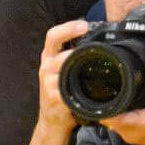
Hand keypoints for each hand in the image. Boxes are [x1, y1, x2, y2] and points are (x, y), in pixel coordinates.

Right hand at [36, 17, 88, 135]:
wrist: (53, 119)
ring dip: (74, 61)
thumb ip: (75, 57)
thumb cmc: (62, 91)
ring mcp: (48, 81)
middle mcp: (46, 66)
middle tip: (89, 38)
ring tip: (90, 61)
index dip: (67, 28)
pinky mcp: (53, 96)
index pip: (53, 36)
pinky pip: (65, 88)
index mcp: (50, 57)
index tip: (84, 25)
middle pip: (54, 46)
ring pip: (61, 65)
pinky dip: (76, 87)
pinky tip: (87, 87)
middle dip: (71, 40)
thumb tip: (98, 42)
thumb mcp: (64, 71)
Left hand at [102, 65, 144, 144]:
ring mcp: (129, 135)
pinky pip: (117, 120)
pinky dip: (120, 109)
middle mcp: (130, 132)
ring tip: (123, 91)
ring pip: (109, 116)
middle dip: (107, 97)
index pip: (107, 113)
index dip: (102, 98)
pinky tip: (130, 101)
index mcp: (139, 123)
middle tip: (115, 83)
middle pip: (105, 112)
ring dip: (113, 103)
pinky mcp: (131, 135)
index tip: (104, 85)